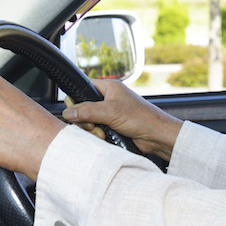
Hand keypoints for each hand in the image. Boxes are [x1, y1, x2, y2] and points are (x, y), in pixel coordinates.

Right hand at [62, 80, 182, 160]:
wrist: (156, 136)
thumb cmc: (142, 118)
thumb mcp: (111, 111)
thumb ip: (87, 110)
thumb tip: (68, 112)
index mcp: (108, 88)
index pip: (83, 87)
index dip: (76, 99)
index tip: (76, 110)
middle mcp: (108, 100)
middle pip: (82, 108)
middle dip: (84, 119)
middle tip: (92, 125)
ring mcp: (109, 114)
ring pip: (87, 121)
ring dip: (91, 130)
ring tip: (102, 133)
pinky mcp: (111, 127)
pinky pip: (95, 131)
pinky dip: (97, 135)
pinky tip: (105, 137)